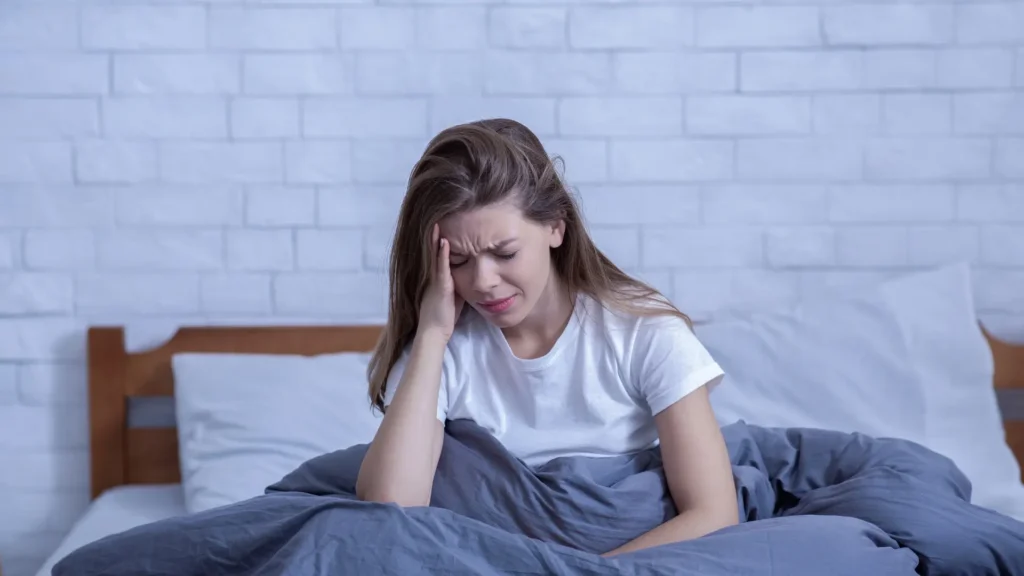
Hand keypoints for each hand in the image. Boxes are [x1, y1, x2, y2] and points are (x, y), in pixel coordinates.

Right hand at [418, 223, 463, 341]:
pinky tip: (444, 241)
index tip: (440, 225)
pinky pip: (440, 267)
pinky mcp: (440, 287)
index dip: (437, 241)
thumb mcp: (452, 295)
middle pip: (433, 251)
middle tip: (436, 216)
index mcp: (436, 278)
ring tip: (437, 222)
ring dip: (435, 239)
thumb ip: (457, 284)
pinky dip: (442, 253)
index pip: (437, 255)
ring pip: (435, 256)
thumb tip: (468, 276)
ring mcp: (435, 281)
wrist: (434, 332)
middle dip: (434, 235)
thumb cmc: (444, 317)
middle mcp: (433, 276)